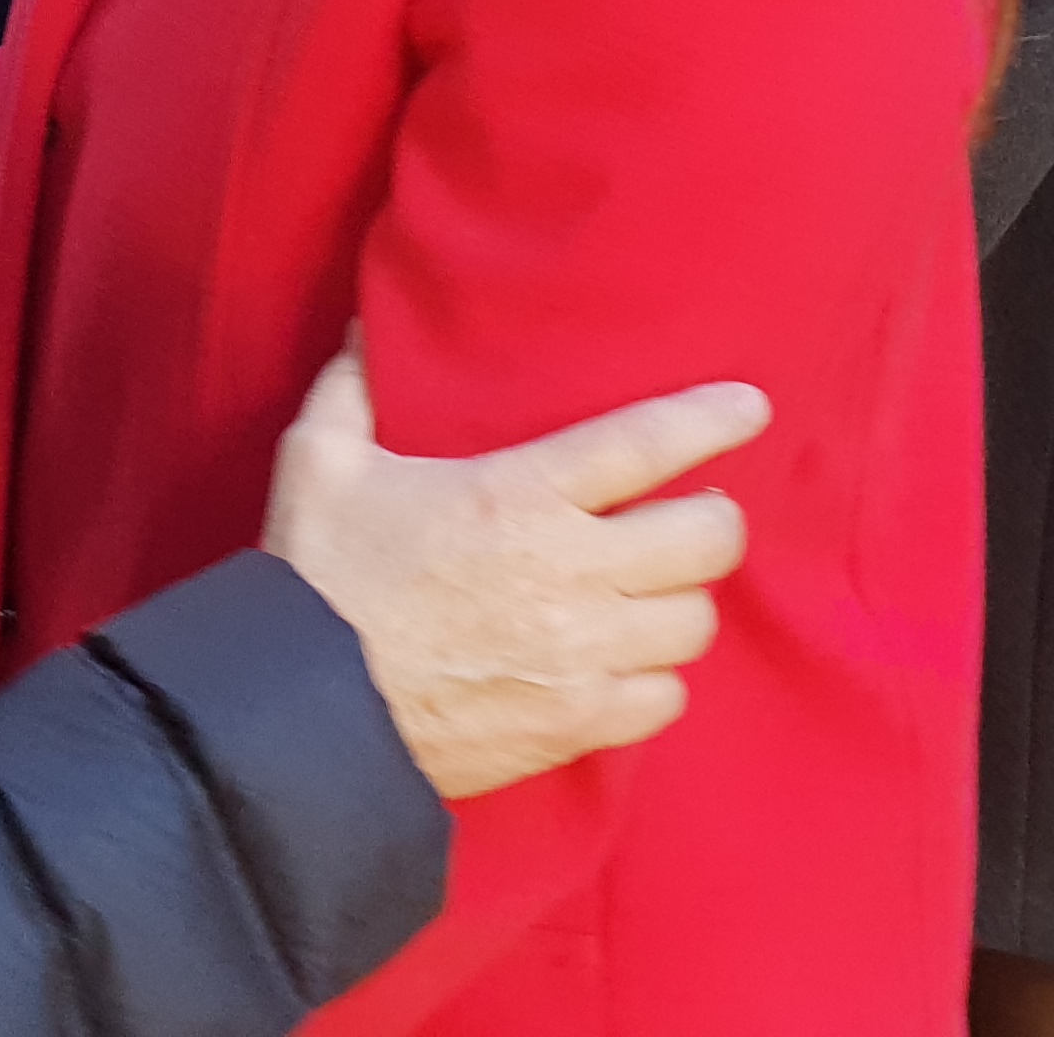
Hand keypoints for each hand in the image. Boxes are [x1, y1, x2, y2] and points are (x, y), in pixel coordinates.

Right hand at [264, 339, 766, 800]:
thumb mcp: (320, 462)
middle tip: (687, 513)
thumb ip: (354, 387)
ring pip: (696, 622)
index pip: (647, 445)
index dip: (711, 420)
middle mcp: (570, 573)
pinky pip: (666, 698)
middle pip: (708, 539)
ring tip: (654, 590)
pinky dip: (656, 678)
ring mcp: (582, 656)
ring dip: (681, 600)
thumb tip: (362, 328)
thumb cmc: (316, 577)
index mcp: (519, 496)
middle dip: (712, 519)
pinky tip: (626, 661)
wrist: (303, 714)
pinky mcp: (576, 725)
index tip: (750, 406)